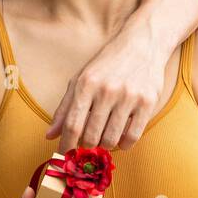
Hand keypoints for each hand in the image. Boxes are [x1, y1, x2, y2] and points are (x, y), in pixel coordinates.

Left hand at [46, 20, 165, 151]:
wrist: (143, 43)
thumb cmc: (108, 64)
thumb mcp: (81, 79)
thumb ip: (64, 108)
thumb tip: (50, 136)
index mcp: (86, 83)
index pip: (72, 125)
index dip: (66, 145)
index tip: (65, 154)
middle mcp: (107, 90)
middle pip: (91, 136)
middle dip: (87, 145)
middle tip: (89, 142)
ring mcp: (128, 96)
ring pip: (111, 139)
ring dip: (105, 145)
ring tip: (105, 137)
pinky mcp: (147, 102)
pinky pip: (132, 137)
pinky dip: (124, 144)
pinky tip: (121, 138)